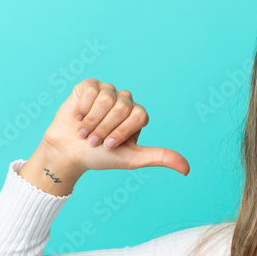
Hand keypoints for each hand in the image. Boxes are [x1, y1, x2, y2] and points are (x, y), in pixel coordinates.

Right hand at [39, 78, 189, 176]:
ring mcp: (107, 91)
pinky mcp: (89, 86)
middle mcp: (125, 101)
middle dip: (105, 129)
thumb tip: (187, 169)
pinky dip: (82, 109)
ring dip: (92, 121)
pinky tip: (78, 117)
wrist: (69, 153)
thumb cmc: (101, 156)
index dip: (121, 132)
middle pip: (122, 107)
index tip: (110, 146)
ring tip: (84, 132)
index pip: (138, 116)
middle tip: (94, 140)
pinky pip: (90, 91)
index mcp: (138, 115)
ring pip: (106, 99)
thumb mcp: (133, 159)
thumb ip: (160, 158)